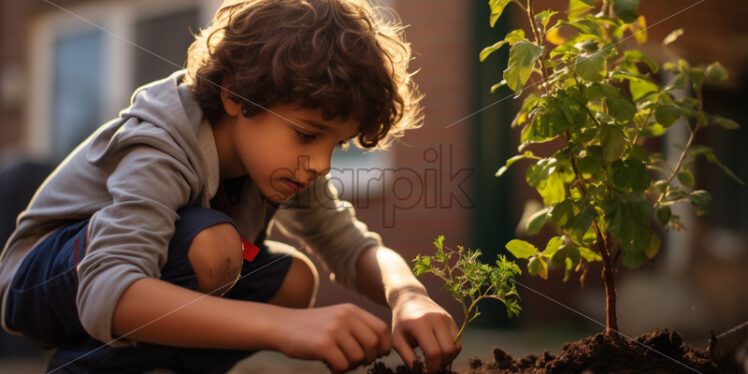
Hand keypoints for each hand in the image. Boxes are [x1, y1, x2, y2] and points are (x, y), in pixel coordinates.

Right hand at [274, 303, 390, 372]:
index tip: (378, 354)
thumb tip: (382, 347)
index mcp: (351, 310)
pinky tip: (329, 364)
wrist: (282, 326)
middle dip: (368, 358)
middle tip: (354, 361)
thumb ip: (358, 326)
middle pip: (373, 345)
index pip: (381, 329)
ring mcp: (334, 330)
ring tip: (338, 361)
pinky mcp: (322, 345)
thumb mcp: (337, 317)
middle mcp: (345, 317)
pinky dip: (338, 370)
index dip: (384, 345)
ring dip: (350, 365)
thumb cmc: (313, 327)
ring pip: (358, 358)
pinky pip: (342, 366)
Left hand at [390, 292, 460, 371]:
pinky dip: (452, 351)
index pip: (433, 352)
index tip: (425, 370)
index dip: (431, 366)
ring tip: (436, 360)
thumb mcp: (397, 338)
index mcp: (420, 323)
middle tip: (431, 366)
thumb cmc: (401, 321)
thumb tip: (419, 370)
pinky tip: (440, 352)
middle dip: (441, 363)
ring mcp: (446, 318)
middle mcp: (437, 319)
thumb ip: (407, 356)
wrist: (410, 298)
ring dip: (448, 358)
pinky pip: (458, 341)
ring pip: (456, 347)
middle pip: (448, 350)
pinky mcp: (452, 320)